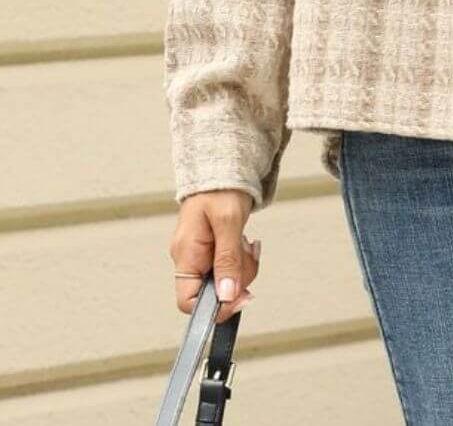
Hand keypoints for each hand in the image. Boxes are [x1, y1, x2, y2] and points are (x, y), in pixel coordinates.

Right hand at [169, 189, 259, 324]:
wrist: (223, 165)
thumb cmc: (221, 187)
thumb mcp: (228, 222)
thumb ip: (227, 260)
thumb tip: (226, 295)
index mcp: (185, 254)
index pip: (188, 302)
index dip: (215, 306)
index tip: (241, 296)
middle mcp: (189, 258)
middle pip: (212, 292)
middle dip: (237, 279)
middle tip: (247, 254)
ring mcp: (200, 255)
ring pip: (224, 281)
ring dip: (242, 266)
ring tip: (246, 242)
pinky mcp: (212, 249)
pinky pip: (228, 266)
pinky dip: (241, 258)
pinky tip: (245, 242)